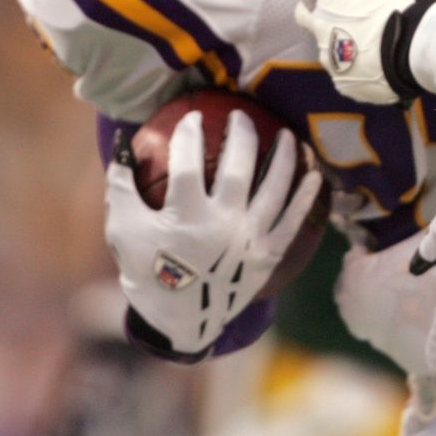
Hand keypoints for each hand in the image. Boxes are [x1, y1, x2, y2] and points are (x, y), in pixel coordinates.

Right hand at [104, 109, 322, 361]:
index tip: (194, 116)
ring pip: (274, 188)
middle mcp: (222, 225)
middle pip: (238, 167)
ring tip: (286, 134)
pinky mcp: (269, 255)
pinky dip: (305, 196)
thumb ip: (121, 186)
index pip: (189, 162)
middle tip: (241, 114)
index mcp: (185, 217)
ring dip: (283, 157)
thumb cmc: (150, 272)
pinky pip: (293, 219)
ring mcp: (249, 240)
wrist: (182, 321)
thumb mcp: (122, 230)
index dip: (190, 134)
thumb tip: (122, 143)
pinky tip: (314, 174)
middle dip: (241, 134)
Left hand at [294, 0, 435, 104]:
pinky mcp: (342, 84)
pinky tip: (377, 67)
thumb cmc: (408, 6)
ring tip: (372, 48)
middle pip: (307, 17)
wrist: (423, 52)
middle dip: (322, 15)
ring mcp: (330, 60)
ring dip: (341, 45)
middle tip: (351, 20)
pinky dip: (356, 68)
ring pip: (326, 48)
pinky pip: (344, 72)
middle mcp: (320, 28)